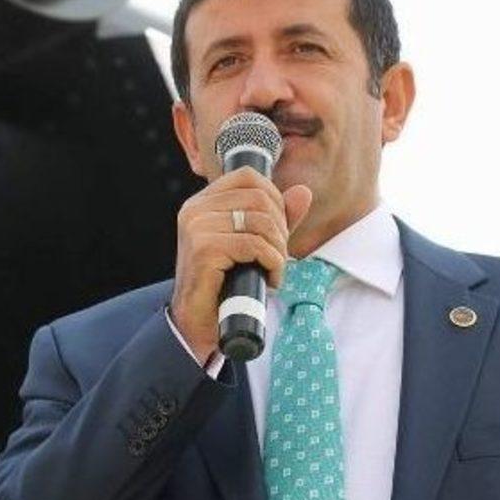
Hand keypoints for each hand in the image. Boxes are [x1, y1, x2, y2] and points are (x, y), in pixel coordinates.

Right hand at [169, 167, 311, 361]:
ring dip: (278, 249)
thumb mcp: (255, 245)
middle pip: (260, 198)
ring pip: (260, 222)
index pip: (248, 177)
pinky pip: (254, 245)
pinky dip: (272, 263)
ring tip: (273, 269)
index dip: (274, 198)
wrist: (198, 323)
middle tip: (278, 256)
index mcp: (203, 202)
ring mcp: (197, 227)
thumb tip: (303, 192)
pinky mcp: (204, 249)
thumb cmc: (225, 283)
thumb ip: (277, 218)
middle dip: (280, 229)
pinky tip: (270, 279)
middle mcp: (195, 209)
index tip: (278, 229)